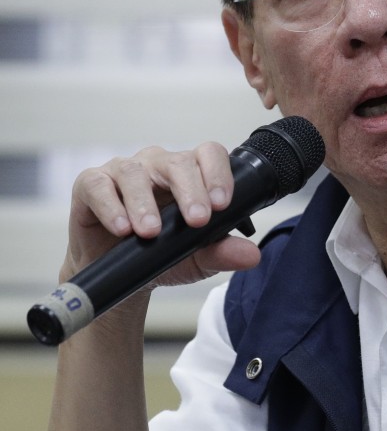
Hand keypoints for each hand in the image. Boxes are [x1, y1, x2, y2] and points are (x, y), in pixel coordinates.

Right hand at [62, 142, 261, 290]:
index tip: (223, 205)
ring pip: (135, 173)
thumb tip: (252, 256)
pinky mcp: (91, 183)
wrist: (121, 275)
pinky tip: (122, 228)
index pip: (210, 155)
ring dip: (144, 203)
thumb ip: (223, 252)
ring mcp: (124, 171)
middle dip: (190, 191)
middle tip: (197, 221)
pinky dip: (111, 206)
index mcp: (190, 173)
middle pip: (178, 163)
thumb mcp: (197, 259)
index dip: (218, 174)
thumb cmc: (162, 254)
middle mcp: (159, 165)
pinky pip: (99, 185)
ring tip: (151, 232)